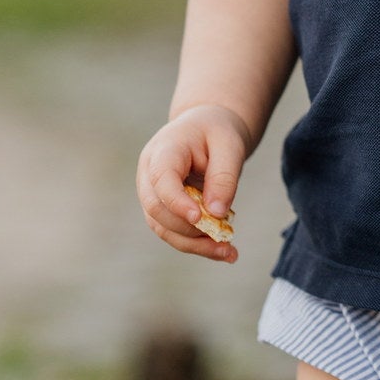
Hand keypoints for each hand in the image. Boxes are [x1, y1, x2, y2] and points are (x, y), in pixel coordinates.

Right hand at [135, 103, 249, 262]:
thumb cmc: (218, 131)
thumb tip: (217, 214)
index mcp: (164, 150)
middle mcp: (149, 174)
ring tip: (228, 252)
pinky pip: (174, 231)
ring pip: (163, 227)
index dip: (176, 202)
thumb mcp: (230, 145)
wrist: (208, 126)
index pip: (161, 180)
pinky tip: (223, 250)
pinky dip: (197, 243)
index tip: (200, 218)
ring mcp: (152, 193)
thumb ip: (223, 177)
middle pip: (157, 209)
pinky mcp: (163, 208)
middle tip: (224, 239)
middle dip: (188, 230)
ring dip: (194, 244)